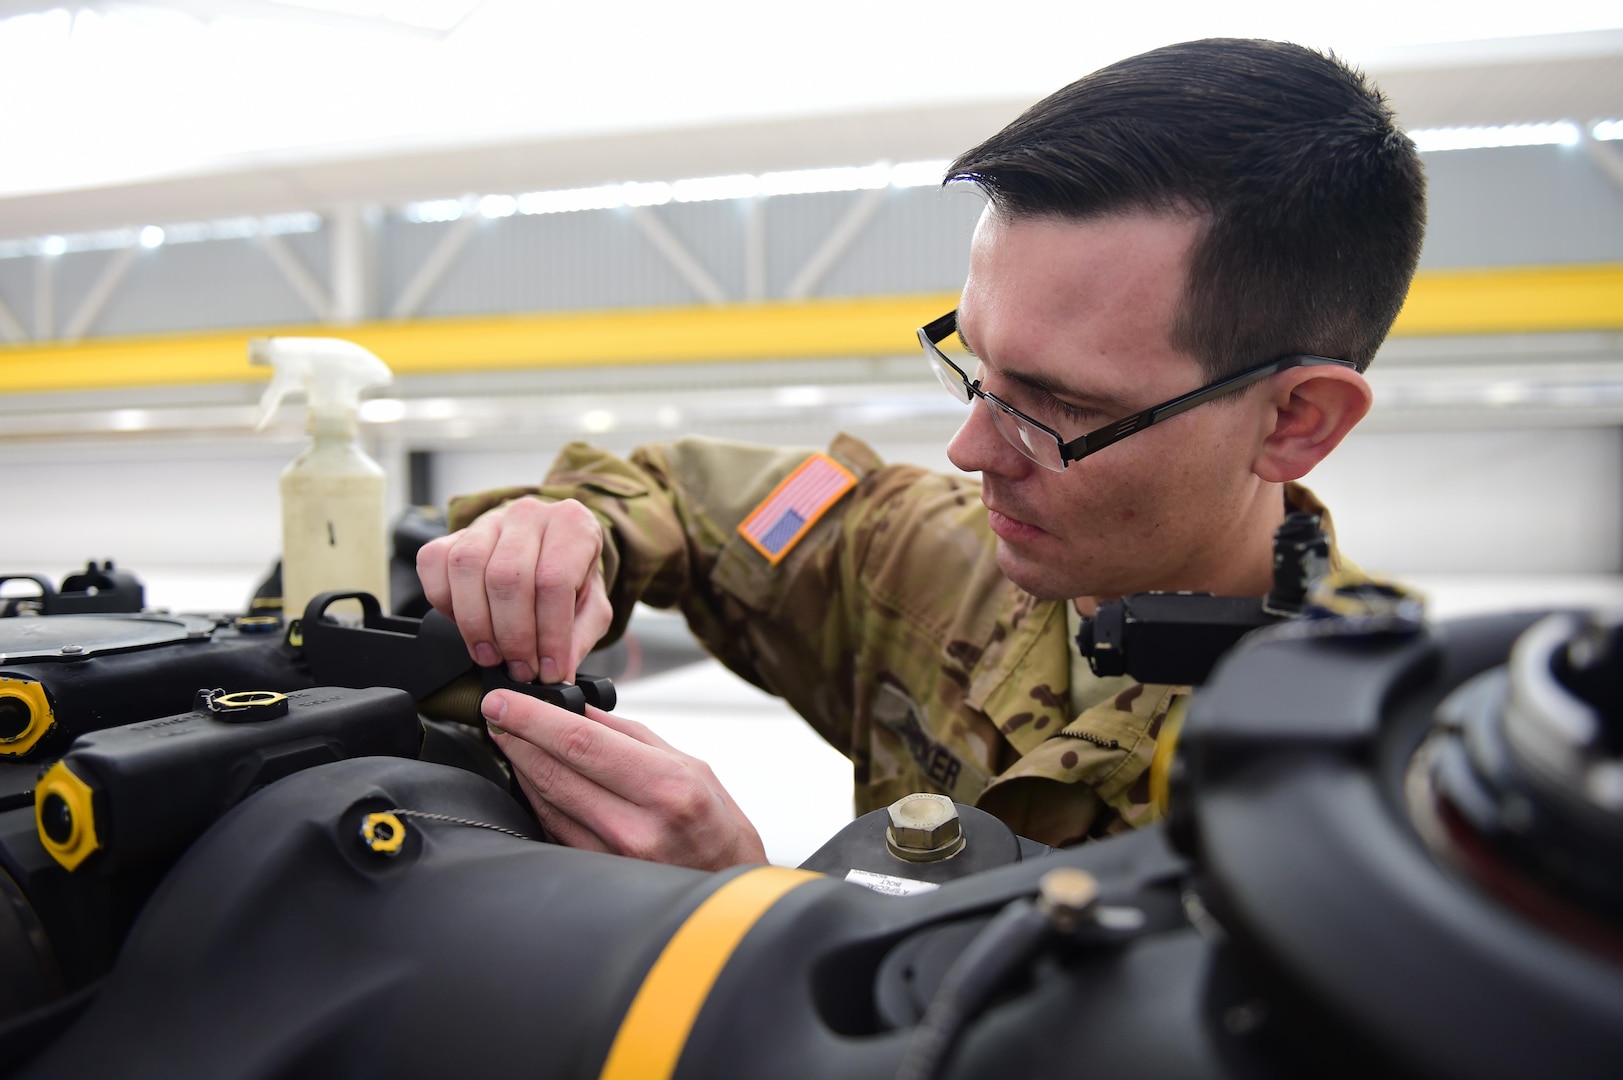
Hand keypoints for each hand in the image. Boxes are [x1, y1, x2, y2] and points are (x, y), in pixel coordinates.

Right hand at [416, 497, 612, 684]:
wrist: (550, 554)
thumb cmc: (573, 581)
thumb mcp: (592, 608)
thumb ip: (579, 638)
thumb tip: (558, 671)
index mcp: (572, 525)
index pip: (554, 580)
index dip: (549, 634)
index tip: (548, 670)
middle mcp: (528, 514)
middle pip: (507, 577)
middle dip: (512, 636)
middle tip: (520, 668)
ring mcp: (487, 521)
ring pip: (467, 567)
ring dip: (476, 625)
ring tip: (492, 656)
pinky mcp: (453, 533)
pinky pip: (435, 563)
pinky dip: (444, 603)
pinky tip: (467, 627)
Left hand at [482, 690, 766, 870]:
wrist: (729, 892)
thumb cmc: (718, 827)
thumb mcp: (693, 766)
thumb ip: (633, 736)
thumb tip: (583, 712)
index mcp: (667, 788)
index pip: (580, 743)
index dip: (532, 719)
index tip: (502, 702)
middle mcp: (636, 827)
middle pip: (553, 772)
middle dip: (516, 737)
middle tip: (495, 714)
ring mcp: (612, 857)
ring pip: (546, 801)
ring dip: (521, 766)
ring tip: (510, 739)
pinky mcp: (595, 875)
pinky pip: (553, 828)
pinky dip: (537, 798)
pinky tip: (531, 779)